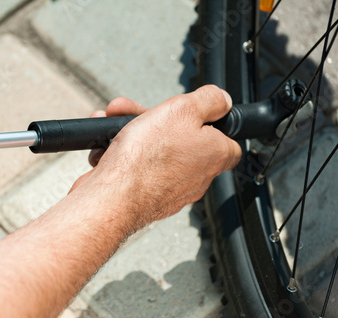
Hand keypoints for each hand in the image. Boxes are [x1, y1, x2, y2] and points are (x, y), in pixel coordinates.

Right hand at [71, 85, 240, 228]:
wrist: (112, 196)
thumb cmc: (146, 159)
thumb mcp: (183, 109)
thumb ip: (208, 100)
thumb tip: (222, 99)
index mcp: (214, 154)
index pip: (228, 140)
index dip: (212, 123)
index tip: (196, 114)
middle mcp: (197, 176)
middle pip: (182, 140)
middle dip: (156, 121)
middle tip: (140, 114)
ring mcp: (170, 189)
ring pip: (155, 152)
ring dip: (134, 134)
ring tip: (117, 127)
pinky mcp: (145, 197)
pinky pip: (136, 169)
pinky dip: (123, 156)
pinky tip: (109, 147)